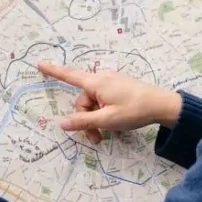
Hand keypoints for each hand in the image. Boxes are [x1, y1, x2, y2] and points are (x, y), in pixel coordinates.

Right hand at [37, 62, 182, 143]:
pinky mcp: (119, 88)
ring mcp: (111, 83)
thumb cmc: (134, 110)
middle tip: (96, 138)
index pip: (69, 75)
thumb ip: (83, 122)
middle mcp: (102, 79)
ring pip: (94, 103)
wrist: (163, 105)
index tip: (39, 63)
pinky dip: (104, 113)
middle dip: (86, 119)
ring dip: (96, 119)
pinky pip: (103, 101)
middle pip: (83, 100)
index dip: (53, 71)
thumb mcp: (107, 120)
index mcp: (96, 83)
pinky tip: (114, 123)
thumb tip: (60, 123)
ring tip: (106, 135)